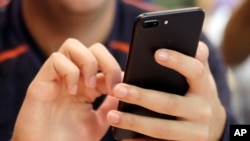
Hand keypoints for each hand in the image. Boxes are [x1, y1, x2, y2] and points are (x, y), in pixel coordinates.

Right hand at [12, 39, 121, 140]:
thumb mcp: (99, 122)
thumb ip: (110, 105)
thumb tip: (125, 89)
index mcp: (87, 86)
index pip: (105, 63)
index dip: (116, 71)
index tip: (122, 89)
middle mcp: (74, 78)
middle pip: (93, 48)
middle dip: (108, 62)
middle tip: (111, 85)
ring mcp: (57, 78)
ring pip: (73, 45)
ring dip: (88, 63)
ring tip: (90, 86)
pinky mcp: (41, 81)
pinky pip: (56, 60)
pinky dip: (70, 72)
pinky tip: (72, 92)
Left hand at [107, 42, 225, 140]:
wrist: (213, 124)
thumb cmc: (200, 93)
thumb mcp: (202, 77)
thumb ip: (197, 60)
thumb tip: (194, 43)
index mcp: (205, 87)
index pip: (195, 71)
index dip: (178, 62)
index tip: (156, 53)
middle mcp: (202, 111)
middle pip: (169, 103)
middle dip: (141, 97)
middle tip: (117, 90)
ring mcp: (194, 132)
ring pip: (161, 128)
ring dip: (134, 122)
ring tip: (111, 115)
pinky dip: (140, 140)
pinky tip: (123, 136)